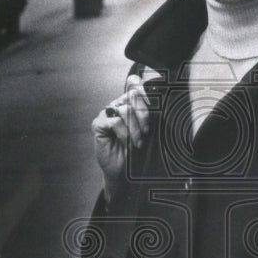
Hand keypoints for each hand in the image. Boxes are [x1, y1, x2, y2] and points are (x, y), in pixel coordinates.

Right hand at [92, 78, 150, 201]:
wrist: (123, 171)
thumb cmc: (135, 151)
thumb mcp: (146, 132)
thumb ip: (149, 117)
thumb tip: (159, 102)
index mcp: (129, 104)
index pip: (134, 87)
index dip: (141, 87)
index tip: (150, 94)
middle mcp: (117, 106)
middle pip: (132, 96)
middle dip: (144, 114)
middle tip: (147, 132)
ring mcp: (106, 114)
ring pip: (125, 110)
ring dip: (135, 128)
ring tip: (138, 143)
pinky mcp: (99, 124)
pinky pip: (115, 122)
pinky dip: (124, 133)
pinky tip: (127, 143)